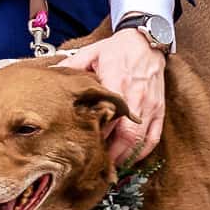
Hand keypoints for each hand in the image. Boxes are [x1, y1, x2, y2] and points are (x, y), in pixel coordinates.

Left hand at [53, 28, 164, 167]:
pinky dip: (143, 151)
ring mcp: (149, 105)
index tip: (84, 148)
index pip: (106, 118)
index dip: (97, 136)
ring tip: (111, 168)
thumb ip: (71, 67)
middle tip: (97, 168)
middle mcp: (136, 97)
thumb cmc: (118, 49)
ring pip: (140, 140)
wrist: (146, 42)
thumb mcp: (92, 53)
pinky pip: (153, 136)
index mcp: (117, 83)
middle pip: (126, 136)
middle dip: (112, 155)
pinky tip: (131, 158)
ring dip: (126, 156)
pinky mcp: (159, 109)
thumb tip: (50, 75)